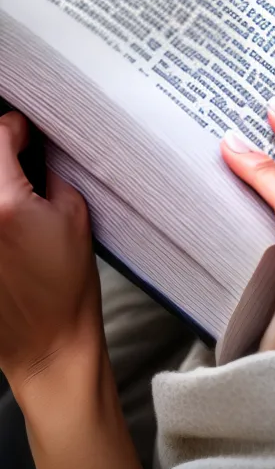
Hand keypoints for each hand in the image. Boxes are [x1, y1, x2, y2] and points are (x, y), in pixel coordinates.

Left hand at [0, 110, 139, 468]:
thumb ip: (50, 171)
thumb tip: (36, 145)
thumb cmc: (66, 282)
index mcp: (4, 202)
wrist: (47, 340)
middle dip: (4, 154)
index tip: (30, 133)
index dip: (17, 128)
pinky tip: (11, 223)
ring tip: (20, 193)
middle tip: (25, 160)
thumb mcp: (74, 212)